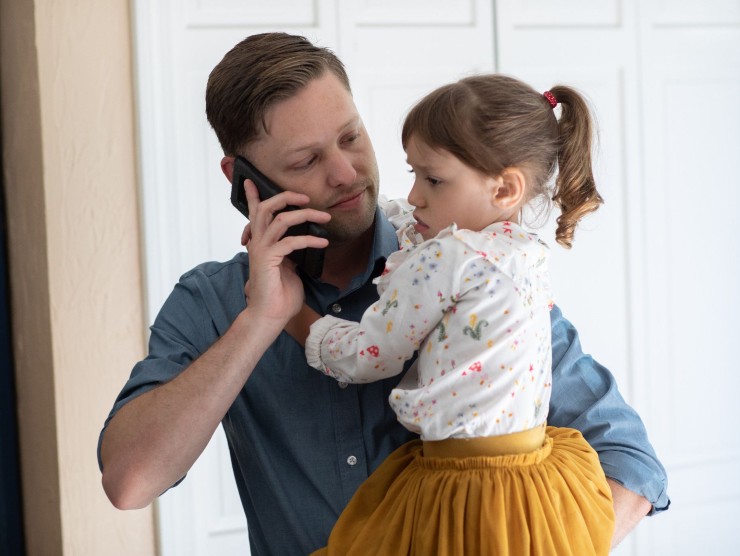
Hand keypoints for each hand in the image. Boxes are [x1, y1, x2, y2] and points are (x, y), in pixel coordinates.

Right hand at [241, 179, 329, 326]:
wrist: (270, 316)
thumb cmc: (280, 294)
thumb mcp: (287, 267)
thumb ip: (289, 251)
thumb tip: (302, 241)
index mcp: (260, 243)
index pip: (255, 214)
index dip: (254, 196)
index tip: (252, 181)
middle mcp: (258, 243)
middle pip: (266, 208)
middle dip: (286, 197)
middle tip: (305, 197)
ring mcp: (261, 250)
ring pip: (280, 219)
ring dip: (305, 215)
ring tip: (324, 216)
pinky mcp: (268, 259)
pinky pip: (291, 241)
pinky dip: (309, 239)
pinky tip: (323, 242)